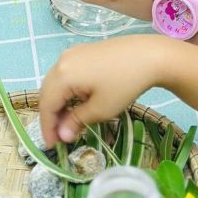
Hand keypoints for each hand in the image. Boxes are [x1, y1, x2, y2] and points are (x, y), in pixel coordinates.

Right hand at [38, 35, 174, 146]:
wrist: (150, 55)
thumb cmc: (125, 83)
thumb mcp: (101, 109)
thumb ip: (77, 122)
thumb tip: (63, 135)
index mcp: (63, 74)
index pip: (47, 105)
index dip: (47, 128)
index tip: (52, 146)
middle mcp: (62, 60)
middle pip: (47, 92)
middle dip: (51, 116)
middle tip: (59, 137)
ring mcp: (72, 53)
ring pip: (56, 82)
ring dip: (58, 103)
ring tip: (68, 123)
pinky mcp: (83, 51)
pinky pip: (66, 73)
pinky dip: (67, 90)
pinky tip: (77, 102)